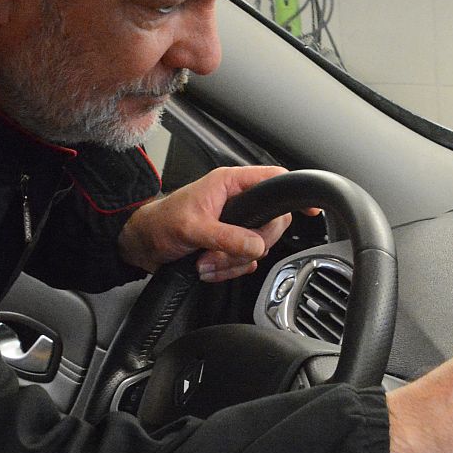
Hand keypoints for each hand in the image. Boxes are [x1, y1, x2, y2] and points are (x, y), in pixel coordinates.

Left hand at [117, 166, 310, 280]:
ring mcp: (234, 226)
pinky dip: (226, 271)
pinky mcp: (228, 245)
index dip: (293, 193)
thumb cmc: (159, 224)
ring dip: (230, 263)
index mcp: (230, 184)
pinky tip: (206, 267)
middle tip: (220, 253)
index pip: (273, 180)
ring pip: (256, 249)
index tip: (311, 210)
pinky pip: (244, 263)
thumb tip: (255, 246)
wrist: (141, 245)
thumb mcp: (192, 228)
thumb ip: (226, 236)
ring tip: (204, 261)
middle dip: (247, 247)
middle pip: (271, 224)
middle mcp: (236, 203)